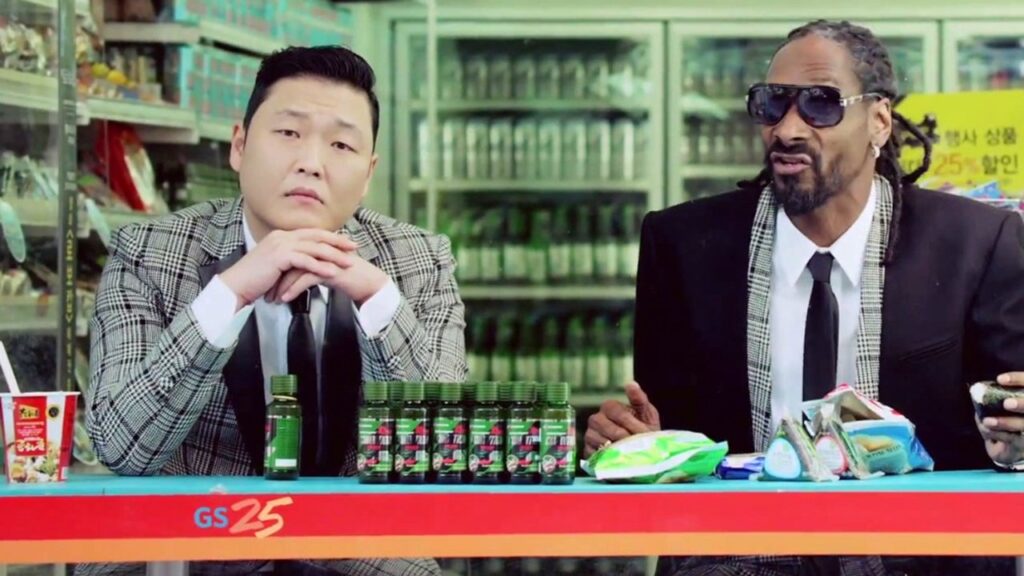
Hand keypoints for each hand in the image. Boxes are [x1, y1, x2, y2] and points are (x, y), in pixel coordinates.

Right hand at [219, 229, 356, 308]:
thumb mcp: (275, 267)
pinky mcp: (279, 257)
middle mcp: (281, 236)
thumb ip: (290, 262)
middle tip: (354, 247)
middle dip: (337, 242)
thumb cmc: (255, 281)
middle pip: (316, 236)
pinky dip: (320, 266)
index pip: (311, 234)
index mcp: (281, 236)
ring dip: (333, 255)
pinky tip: (332, 272)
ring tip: (349, 262)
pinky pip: (305, 260)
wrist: (235, 286)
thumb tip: (304, 265)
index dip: (330, 238)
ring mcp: (280, 245)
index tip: (346, 243)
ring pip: (313, 248)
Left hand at [269, 249, 388, 306]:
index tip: (266, 284)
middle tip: (264, 293)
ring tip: (272, 299)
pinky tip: (285, 299)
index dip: (275, 270)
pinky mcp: (330, 269)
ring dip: (281, 286)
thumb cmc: (349, 279)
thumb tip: (293, 275)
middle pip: (287, 261)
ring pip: (294, 269)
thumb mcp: (326, 270)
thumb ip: (310, 268)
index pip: (288, 255)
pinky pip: (305, 278)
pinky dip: (293, 289)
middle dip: (274, 279)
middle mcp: (318, 249)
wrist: (370, 283)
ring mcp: (324, 258)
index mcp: (315, 247)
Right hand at [584, 381, 659, 456]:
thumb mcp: (647, 414)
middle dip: (622, 435)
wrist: (644, 453)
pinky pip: (593, 453)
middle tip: (637, 445)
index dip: (630, 422)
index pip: (615, 411)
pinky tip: (618, 460)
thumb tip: (631, 383)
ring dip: (615, 447)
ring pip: (596, 438)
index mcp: (609, 407)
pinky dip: (606, 457)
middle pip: (603, 424)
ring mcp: (590, 436)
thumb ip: (639, 399)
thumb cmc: (644, 431)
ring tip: (629, 453)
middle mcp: (596, 419)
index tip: (643, 432)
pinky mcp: (588, 452)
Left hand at [977, 372, 1023, 467]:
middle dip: (1022, 404)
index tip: (1000, 379)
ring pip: (1023, 425)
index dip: (1017, 379)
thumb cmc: (1003, 421)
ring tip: (987, 421)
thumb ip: (994, 398)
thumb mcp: (998, 406)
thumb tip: (976, 391)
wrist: (1007, 447)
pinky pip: (1011, 439)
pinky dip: (996, 434)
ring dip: (1006, 423)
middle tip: (1007, 404)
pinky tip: (987, 429)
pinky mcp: (1022, 443)